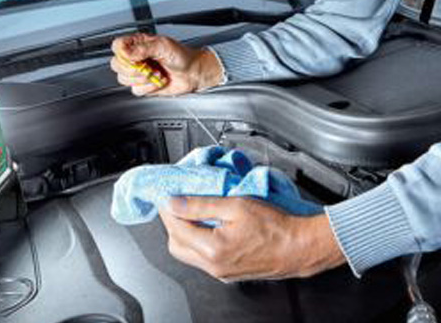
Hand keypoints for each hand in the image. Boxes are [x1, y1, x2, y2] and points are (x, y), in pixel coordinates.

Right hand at [110, 33, 223, 96]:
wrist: (193, 73)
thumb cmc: (182, 56)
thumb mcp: (163, 46)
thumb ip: (143, 48)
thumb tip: (126, 52)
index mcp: (138, 44)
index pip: (117, 46)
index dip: (122, 53)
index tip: (135, 58)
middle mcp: (136, 57)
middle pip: (116, 64)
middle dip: (134, 69)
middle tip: (148, 66)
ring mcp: (138, 72)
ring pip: (124, 79)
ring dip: (143, 79)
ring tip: (157, 73)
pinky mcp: (143, 85)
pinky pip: (135, 90)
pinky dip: (148, 88)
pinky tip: (158, 81)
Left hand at [159, 196, 345, 281]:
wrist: (300, 247)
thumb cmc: (275, 227)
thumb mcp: (235, 205)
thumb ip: (200, 205)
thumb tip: (174, 203)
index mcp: (213, 250)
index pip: (176, 228)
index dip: (168, 208)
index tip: (167, 194)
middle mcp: (214, 266)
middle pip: (176, 244)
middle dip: (173, 222)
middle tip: (178, 202)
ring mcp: (221, 272)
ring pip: (188, 253)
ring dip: (185, 232)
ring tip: (194, 210)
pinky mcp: (228, 273)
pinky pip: (202, 258)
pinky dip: (198, 241)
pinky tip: (208, 225)